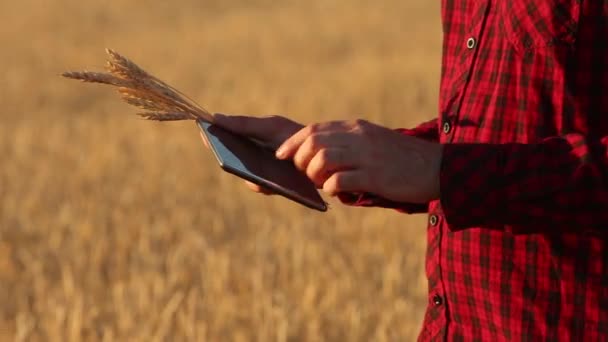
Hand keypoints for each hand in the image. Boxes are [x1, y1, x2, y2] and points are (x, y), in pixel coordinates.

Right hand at [200, 113, 303, 194]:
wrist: (318, 151)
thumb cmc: (291, 136)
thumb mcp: (268, 127)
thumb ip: (244, 124)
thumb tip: (214, 117)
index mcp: (246, 144)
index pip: (223, 142)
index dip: (212, 138)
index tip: (205, 133)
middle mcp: (250, 162)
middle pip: (232, 162)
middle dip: (227, 158)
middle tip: (222, 153)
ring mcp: (261, 176)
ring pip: (247, 177)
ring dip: (245, 173)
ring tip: (238, 165)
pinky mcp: (274, 187)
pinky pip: (263, 187)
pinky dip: (261, 183)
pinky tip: (261, 180)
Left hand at [275, 119, 442, 202]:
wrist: (438, 167)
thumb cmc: (401, 159)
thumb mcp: (372, 142)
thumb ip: (347, 145)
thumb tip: (316, 157)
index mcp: (356, 128)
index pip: (314, 130)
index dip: (293, 143)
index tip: (281, 155)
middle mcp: (359, 137)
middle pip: (313, 143)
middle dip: (300, 160)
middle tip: (306, 174)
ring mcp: (367, 156)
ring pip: (322, 160)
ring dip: (314, 175)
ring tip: (322, 183)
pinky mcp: (375, 176)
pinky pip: (340, 181)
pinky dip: (331, 188)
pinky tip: (338, 192)